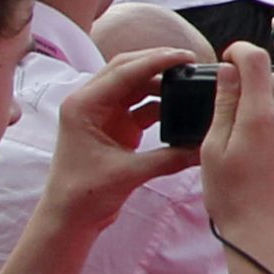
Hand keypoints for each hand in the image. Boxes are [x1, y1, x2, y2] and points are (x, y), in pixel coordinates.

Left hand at [40, 46, 199, 229]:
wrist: (69, 217)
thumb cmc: (83, 194)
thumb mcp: (129, 173)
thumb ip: (170, 158)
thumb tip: (204, 148)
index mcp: (84, 105)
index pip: (124, 71)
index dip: (157, 61)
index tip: (186, 56)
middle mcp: (91, 103)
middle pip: (128, 69)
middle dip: (159, 62)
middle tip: (191, 61)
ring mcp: (103, 114)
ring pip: (136, 85)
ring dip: (162, 82)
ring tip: (191, 80)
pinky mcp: (116, 126)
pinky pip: (142, 105)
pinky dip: (162, 103)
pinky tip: (182, 106)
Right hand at [197, 43, 273, 273]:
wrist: (270, 237)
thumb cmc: (234, 199)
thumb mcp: (214, 150)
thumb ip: (224, 106)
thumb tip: (229, 72)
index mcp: (262, 116)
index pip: (257, 61)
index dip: (240, 51)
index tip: (227, 57)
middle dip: (254, 81)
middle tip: (230, 101)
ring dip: (267, 106)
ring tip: (243, 136)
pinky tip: (262, 154)